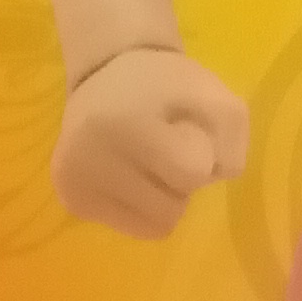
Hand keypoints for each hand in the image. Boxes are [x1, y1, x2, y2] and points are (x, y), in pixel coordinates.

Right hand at [53, 44, 247, 239]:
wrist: (105, 72)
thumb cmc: (164, 86)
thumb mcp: (211, 92)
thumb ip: (230, 137)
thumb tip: (213, 177)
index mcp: (127, 123)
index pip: (193, 172)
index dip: (201, 155)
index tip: (184, 131)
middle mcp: (90, 157)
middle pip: (172, 210)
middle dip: (179, 183)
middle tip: (164, 149)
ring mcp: (75, 182)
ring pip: (153, 228)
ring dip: (162, 199)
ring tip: (146, 163)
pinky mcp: (71, 198)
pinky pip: (130, 228)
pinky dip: (139, 207)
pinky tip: (127, 174)